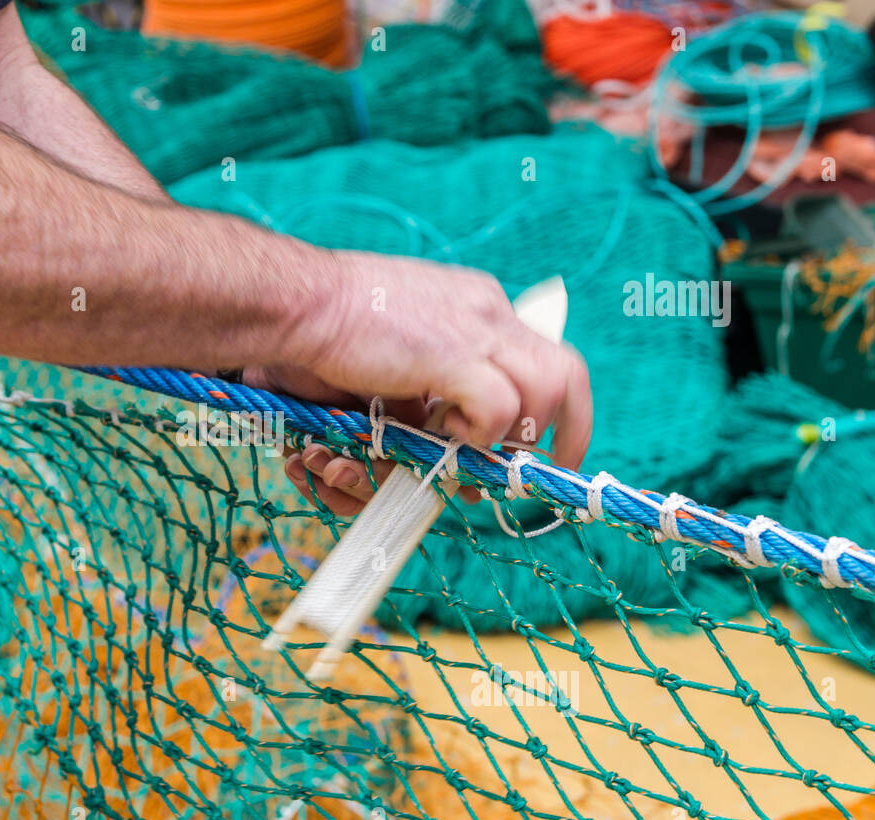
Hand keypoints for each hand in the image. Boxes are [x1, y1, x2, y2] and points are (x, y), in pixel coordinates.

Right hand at [260, 252, 592, 514]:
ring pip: (548, 389)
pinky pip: (500, 408)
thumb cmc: (334, 320)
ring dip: (518, 432)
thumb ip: (430, 375)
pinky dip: (480, 433)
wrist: (305, 301)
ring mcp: (478, 333)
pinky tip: (445, 433)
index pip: (539, 352)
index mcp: (479, 303)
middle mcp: (490, 312)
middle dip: (569, 425)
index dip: (544, 402)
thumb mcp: (401, 340)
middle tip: (551, 463)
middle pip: (568, 369)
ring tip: (477, 448)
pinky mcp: (457, 358)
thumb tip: (440, 426)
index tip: (532, 438)